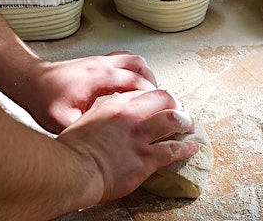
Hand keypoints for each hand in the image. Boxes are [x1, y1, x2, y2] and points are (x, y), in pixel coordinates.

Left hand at [18, 51, 157, 133]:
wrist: (28, 80)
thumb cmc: (43, 98)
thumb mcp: (63, 121)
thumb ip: (87, 129)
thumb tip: (105, 144)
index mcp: (99, 78)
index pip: (136, 82)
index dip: (154, 96)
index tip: (163, 109)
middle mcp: (103, 65)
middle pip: (141, 68)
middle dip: (155, 86)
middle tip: (162, 104)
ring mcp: (101, 61)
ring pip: (136, 61)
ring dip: (147, 77)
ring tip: (151, 96)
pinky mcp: (98, 62)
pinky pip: (126, 61)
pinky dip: (135, 73)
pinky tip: (133, 89)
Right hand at [58, 90, 199, 201]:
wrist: (70, 170)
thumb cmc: (72, 150)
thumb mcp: (85, 121)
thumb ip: (102, 116)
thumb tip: (110, 120)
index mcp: (114, 105)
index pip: (143, 93)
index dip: (155, 98)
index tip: (159, 104)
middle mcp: (129, 116)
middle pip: (163, 98)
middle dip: (175, 103)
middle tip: (179, 111)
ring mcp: (139, 136)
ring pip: (173, 119)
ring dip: (185, 122)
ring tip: (190, 125)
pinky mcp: (145, 158)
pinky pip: (173, 149)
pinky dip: (186, 148)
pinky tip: (192, 148)